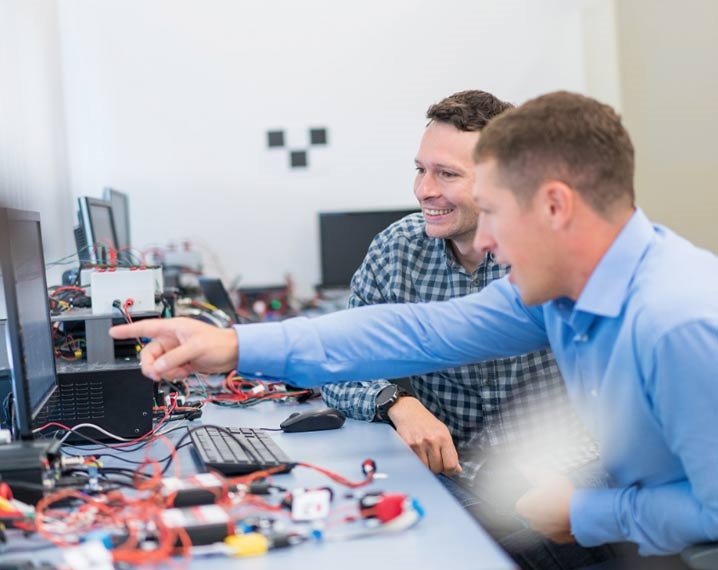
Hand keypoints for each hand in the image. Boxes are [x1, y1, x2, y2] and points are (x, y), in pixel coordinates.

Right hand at [109, 317, 237, 380]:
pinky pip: (168, 371)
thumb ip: (174, 358)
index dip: (127, 330)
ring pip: (158, 365)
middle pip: (149, 353)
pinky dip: (174, 375)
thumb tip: (157, 368)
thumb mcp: (195, 348)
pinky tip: (185, 372)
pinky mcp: (181, 362)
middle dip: (151, 366)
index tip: (112, 332)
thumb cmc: (218, 343)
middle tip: (157, 375)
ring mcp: (176, 351)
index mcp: (173, 328)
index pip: (145, 327)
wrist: (233, 354)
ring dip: (165, 372)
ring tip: (180, 371)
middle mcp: (172, 339)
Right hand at [388, 397, 461, 475]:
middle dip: (436, 467)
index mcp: (444, 437)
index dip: (450, 471)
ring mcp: (419, 444)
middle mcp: (432, 441)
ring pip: (425, 468)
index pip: (451, 464)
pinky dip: (417, 462)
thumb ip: (450, 451)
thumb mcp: (443, 432)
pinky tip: (417, 454)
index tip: (447, 469)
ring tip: (424, 456)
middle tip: (433, 459)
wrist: (408, 411)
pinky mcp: (407, 446)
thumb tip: (457, 469)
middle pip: (437, 469)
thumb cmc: (427, 422)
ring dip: (426, 466)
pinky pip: (415, 463)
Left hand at [515, 469, 574, 542]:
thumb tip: (525, 468)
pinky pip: (557, 530)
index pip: (522, 501)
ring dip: (551, 515)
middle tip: (553, 496)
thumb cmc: (562, 495)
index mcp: (524, 508)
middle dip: (541, 505)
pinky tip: (567, 515)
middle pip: (533, 511)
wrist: (582, 512)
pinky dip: (561, 524)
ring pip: (545, 521)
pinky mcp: (558, 538)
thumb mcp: (546, 475)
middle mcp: (532, 522)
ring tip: (562, 505)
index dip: (532, 494)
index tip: (540, 490)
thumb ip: (533, 472)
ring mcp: (545, 532)